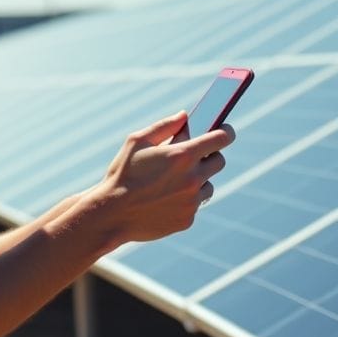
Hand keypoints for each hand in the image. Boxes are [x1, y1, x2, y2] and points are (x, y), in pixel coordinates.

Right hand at [89, 112, 235, 246]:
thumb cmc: (122, 174)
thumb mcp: (137, 141)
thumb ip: (165, 125)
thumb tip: (185, 116)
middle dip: (209, 155)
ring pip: (208, 185)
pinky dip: (185, 200)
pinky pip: (195, 205)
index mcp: (183, 155)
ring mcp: (192, 201)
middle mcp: (193, 178)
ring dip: (198, 180)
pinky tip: (165, 198)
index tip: (225, 130)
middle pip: (219, 161)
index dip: (226, 132)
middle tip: (193, 156)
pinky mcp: (188, 220)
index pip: (221, 138)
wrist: (111, 215)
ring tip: (175, 180)